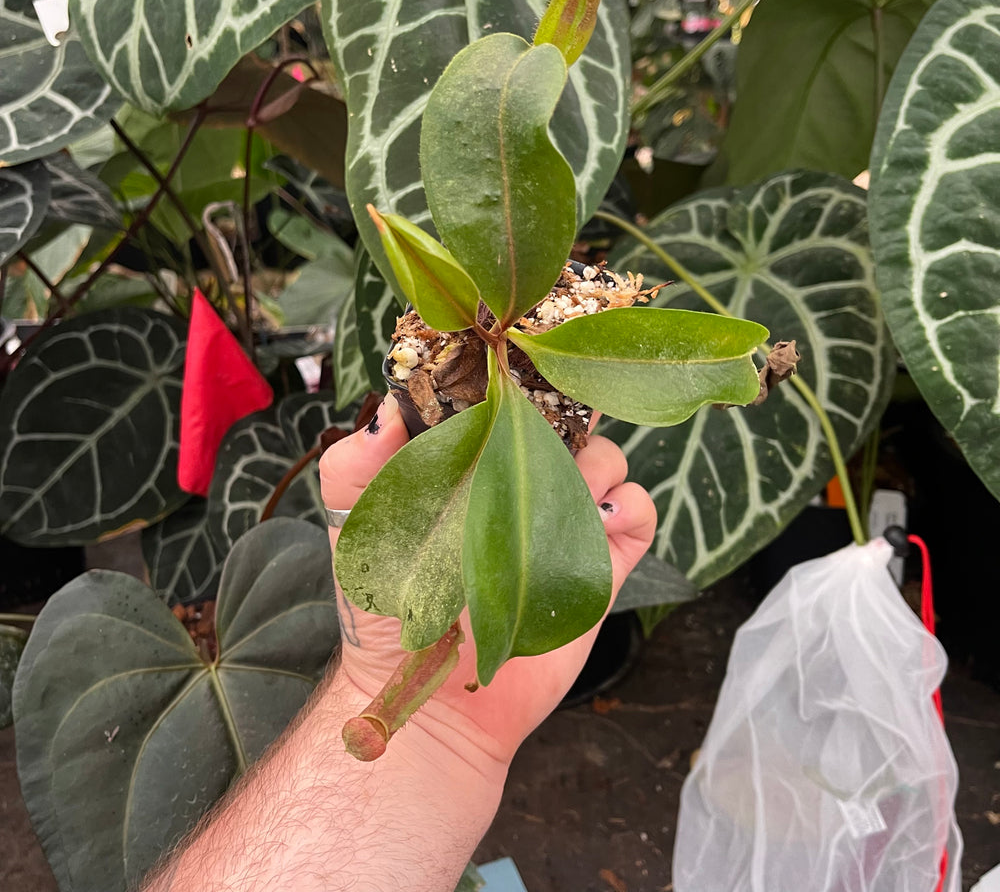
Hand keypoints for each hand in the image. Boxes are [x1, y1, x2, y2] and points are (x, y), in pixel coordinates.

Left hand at [319, 393, 656, 772]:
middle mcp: (521, 482)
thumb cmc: (387, 609)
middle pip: (571, 416)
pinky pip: (638, 510)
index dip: (521, 376)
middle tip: (546, 425)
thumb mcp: (355, 529)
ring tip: (555, 497)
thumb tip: (389, 404)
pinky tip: (595, 526)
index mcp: (473, 463)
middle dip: (570, 406)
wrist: (436, 700)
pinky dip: (628, 506)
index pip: (508, 399)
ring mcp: (563, 519)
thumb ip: (358, 465)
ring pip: (610, 455)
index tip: (520, 363)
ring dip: (595, 461)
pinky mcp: (599, 561)